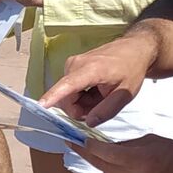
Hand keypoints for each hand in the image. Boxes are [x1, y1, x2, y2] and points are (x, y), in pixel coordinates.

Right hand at [38, 32, 156, 125]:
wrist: (133, 49)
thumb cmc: (131, 69)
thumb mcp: (125, 94)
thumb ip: (106, 111)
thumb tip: (88, 123)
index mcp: (90, 70)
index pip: (67, 86)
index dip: (52, 97)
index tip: (40, 106)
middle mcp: (75, 65)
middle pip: (66, 98)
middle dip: (81, 109)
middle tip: (101, 106)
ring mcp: (71, 64)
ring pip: (68, 96)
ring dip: (83, 103)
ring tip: (102, 95)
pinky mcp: (71, 66)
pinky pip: (70, 89)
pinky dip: (82, 95)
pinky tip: (96, 90)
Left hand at [69, 133, 172, 172]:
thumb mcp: (149, 141)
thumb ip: (124, 145)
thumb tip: (103, 146)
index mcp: (137, 161)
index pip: (102, 153)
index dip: (86, 146)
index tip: (74, 139)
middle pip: (102, 167)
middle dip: (89, 155)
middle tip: (77, 145)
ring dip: (105, 167)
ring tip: (109, 157)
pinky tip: (124, 171)